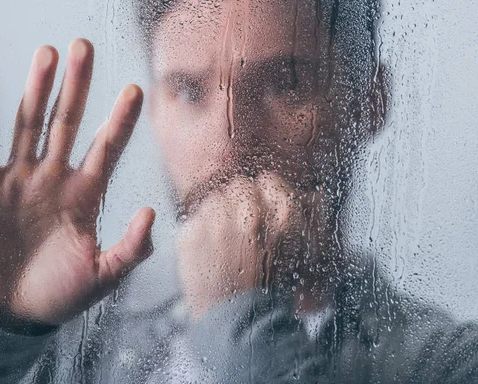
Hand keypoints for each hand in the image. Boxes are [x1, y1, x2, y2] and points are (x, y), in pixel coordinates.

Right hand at [0, 39, 154, 327]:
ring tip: (47, 53)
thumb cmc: (56, 296)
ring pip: (30, 125)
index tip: (136, 89)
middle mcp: (54, 179)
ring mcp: (20, 180)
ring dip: (37, 89)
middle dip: (77, 86)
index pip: (107, 149)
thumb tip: (152, 210)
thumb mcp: (102, 276)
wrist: (7, 314)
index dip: (120, 121)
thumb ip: (131, 248)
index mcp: (85, 196)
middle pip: (68, 122)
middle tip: (84, 46)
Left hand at [176, 172, 315, 318]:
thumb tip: (312, 195)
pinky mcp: (191, 235)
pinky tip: (208, 251)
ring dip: (218, 214)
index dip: (264, 194)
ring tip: (223, 242)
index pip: (268, 181)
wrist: (238, 323)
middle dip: (240, 203)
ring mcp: (216, 224)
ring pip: (214, 198)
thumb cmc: (270, 292)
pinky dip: (199, 231)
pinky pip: (193, 217)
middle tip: (241, 228)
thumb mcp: (301, 255)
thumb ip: (307, 219)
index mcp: (281, 216)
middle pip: (239, 186)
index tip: (261, 207)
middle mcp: (248, 216)